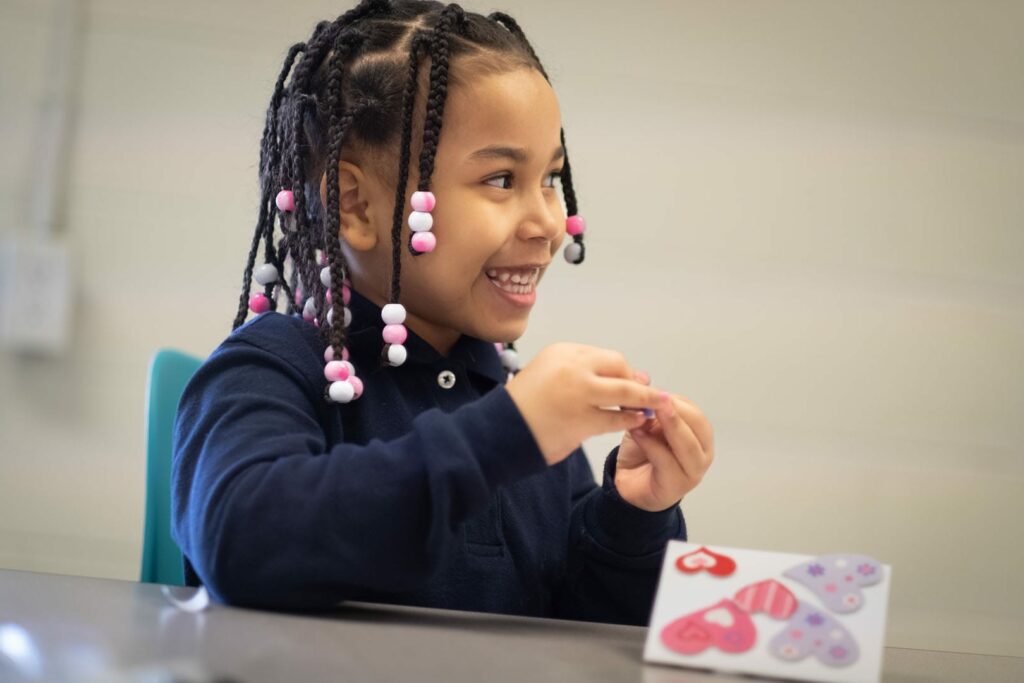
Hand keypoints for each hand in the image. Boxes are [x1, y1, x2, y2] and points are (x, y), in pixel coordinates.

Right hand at [505, 343, 663, 465]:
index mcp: (563, 352)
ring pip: (624, 391)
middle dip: (638, 382)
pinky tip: (637, 422)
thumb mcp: (548, 374)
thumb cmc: (524, 406)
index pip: (605, 356)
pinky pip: (616, 417)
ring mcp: (578, 392)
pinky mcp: (582, 419)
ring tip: (655, 408)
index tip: (634, 380)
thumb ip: (581, 372)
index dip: (623, 370)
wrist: (498, 430)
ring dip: (644, 400)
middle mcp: (572, 367)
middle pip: (618, 367)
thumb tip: (624, 376)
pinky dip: (630, 419)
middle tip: (652, 394)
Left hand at [614, 384, 714, 511]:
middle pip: (697, 426)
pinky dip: (651, 445)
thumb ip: (650, 408)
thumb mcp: (647, 424)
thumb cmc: (644, 453)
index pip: (695, 413)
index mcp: (700, 435)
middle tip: (656, 398)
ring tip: (647, 413)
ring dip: (667, 426)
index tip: (655, 391)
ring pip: (687, 445)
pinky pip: (666, 461)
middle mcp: (703, 453)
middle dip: (676, 410)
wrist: (630, 485)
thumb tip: (644, 382)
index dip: (677, 401)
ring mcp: (694, 471)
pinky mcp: (677, 485)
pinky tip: (638, 434)